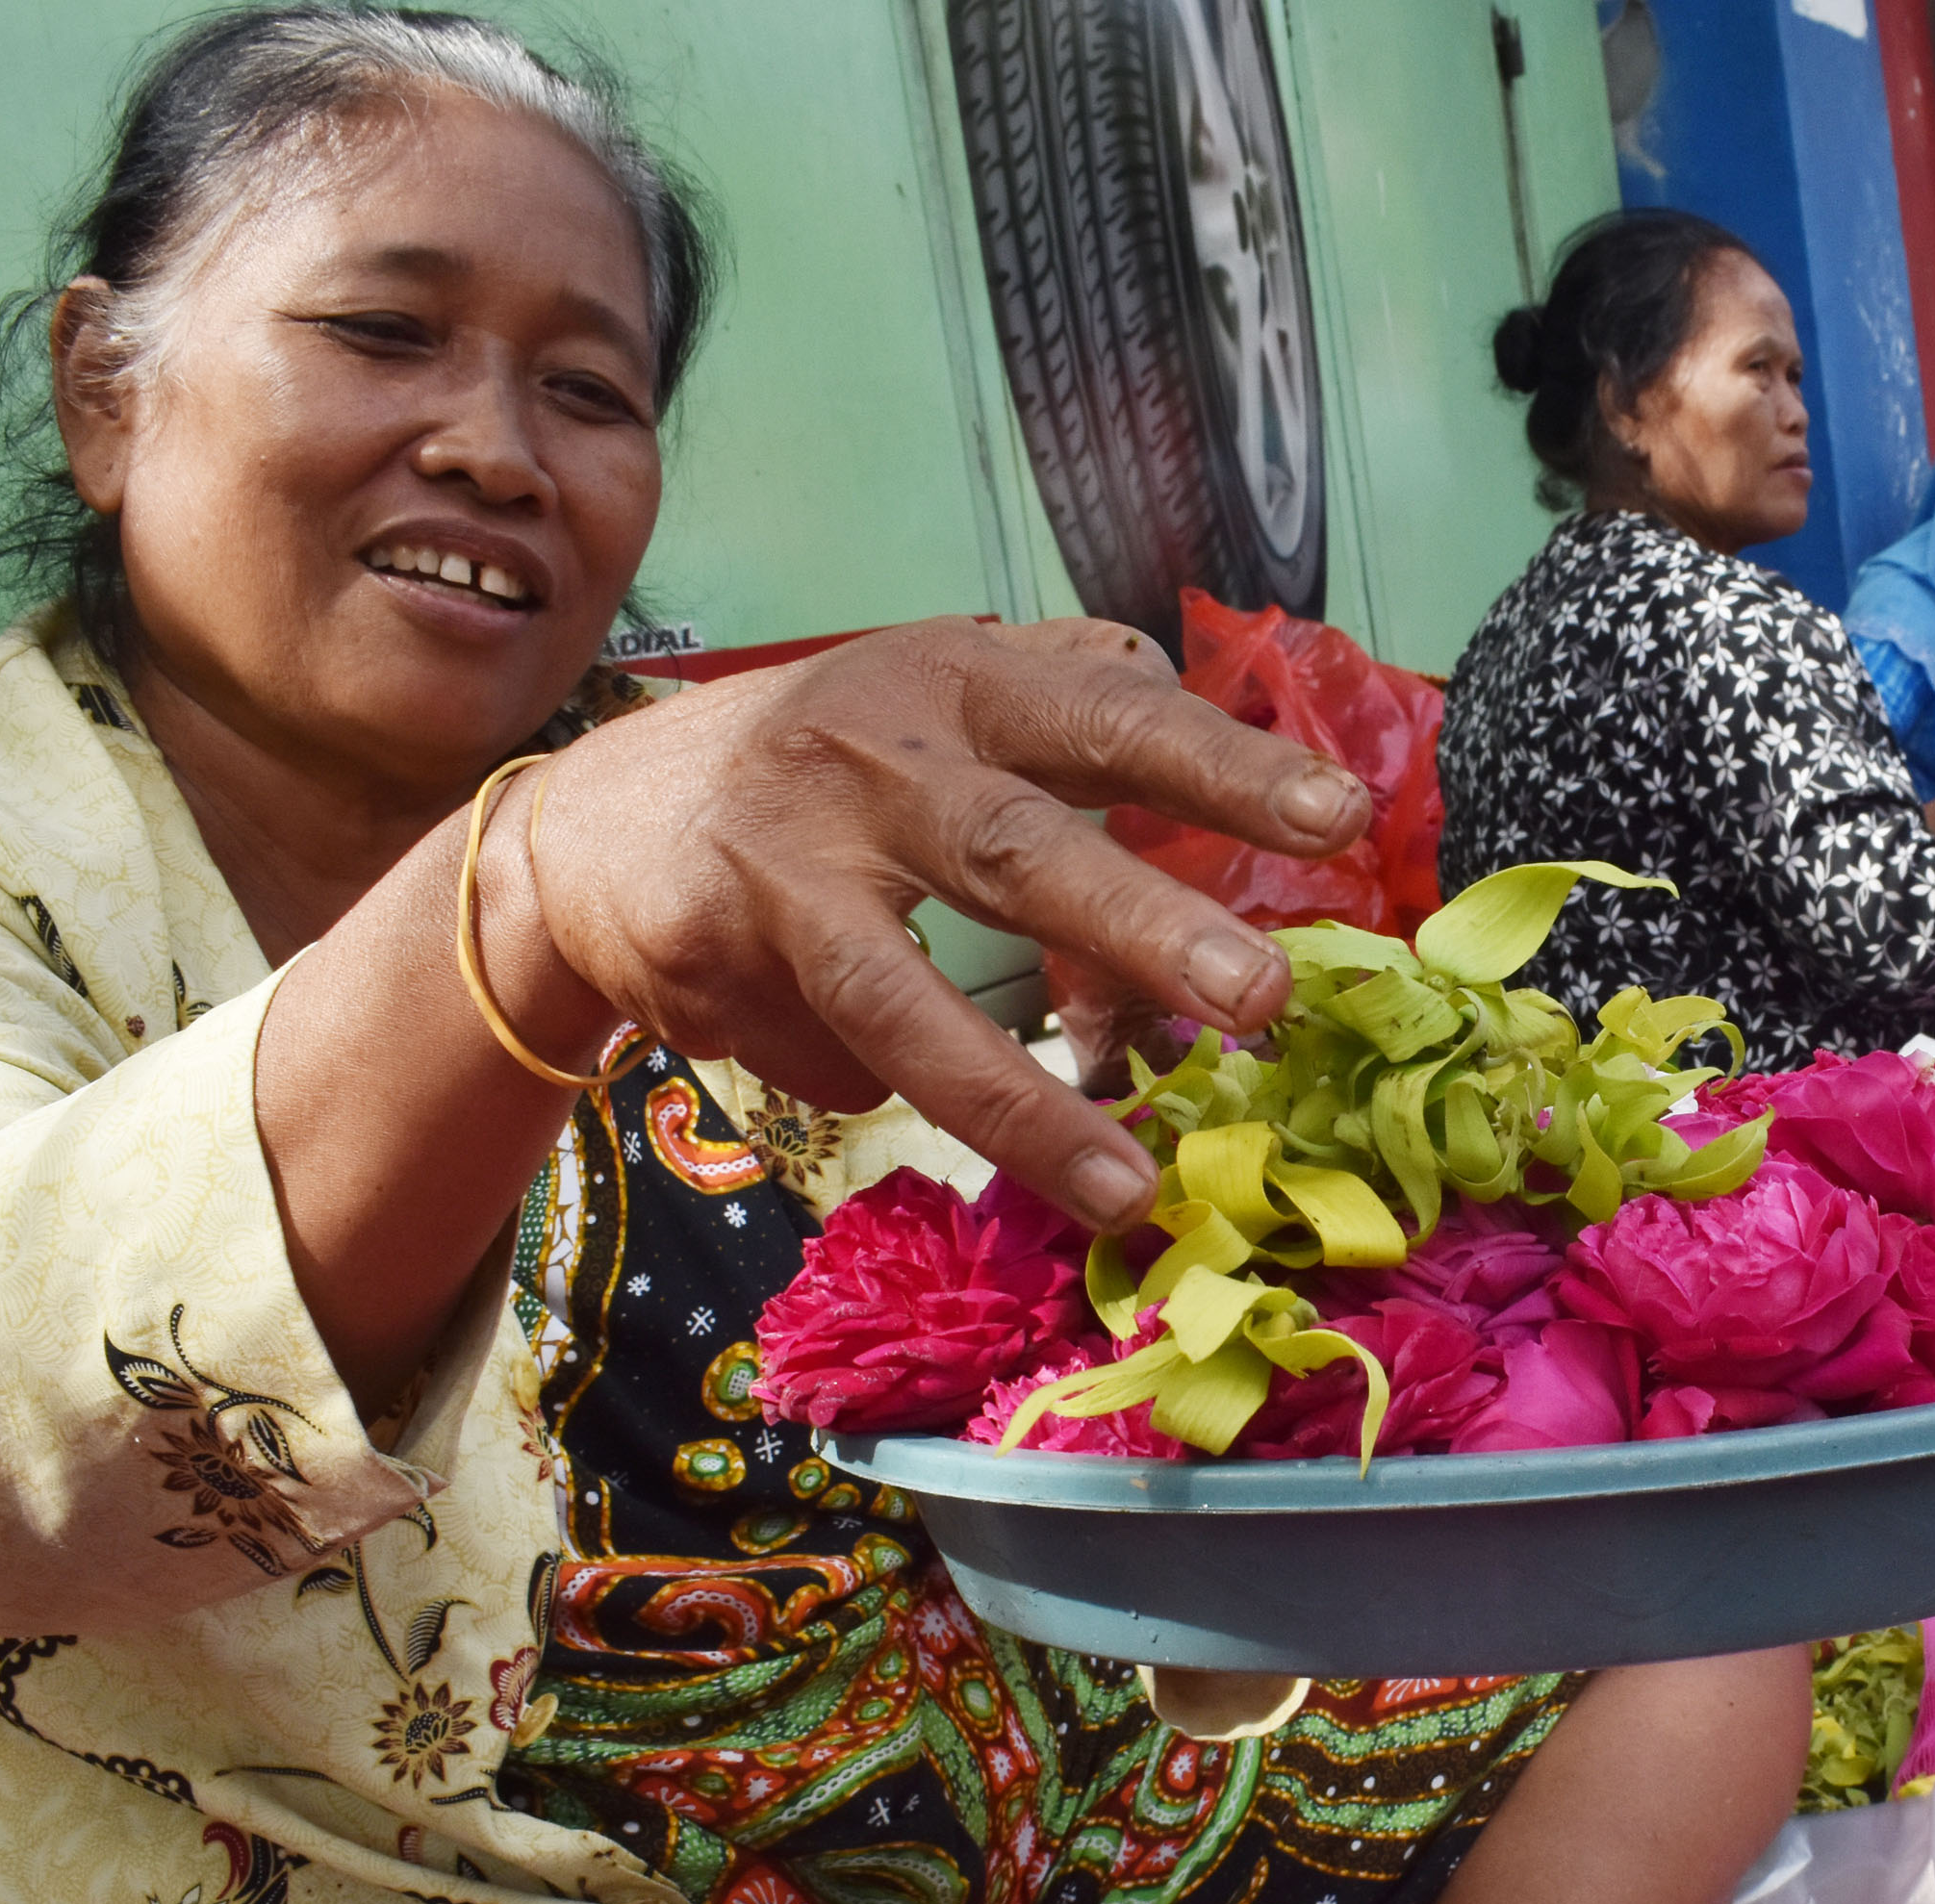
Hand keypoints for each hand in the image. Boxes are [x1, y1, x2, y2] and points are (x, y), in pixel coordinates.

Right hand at [522, 618, 1361, 1226]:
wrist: (595, 825)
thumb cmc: (827, 758)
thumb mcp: (943, 690)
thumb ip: (1080, 701)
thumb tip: (1230, 738)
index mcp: (952, 685)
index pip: (1106, 717)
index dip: (1222, 767)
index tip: (1340, 818)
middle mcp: (869, 765)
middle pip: (1017, 851)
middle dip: (1144, 926)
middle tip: (1261, 996)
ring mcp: (784, 873)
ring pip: (910, 1002)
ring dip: (1022, 1107)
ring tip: (1127, 1188)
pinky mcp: (718, 967)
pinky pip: (843, 1066)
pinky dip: (883, 1086)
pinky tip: (878, 1073)